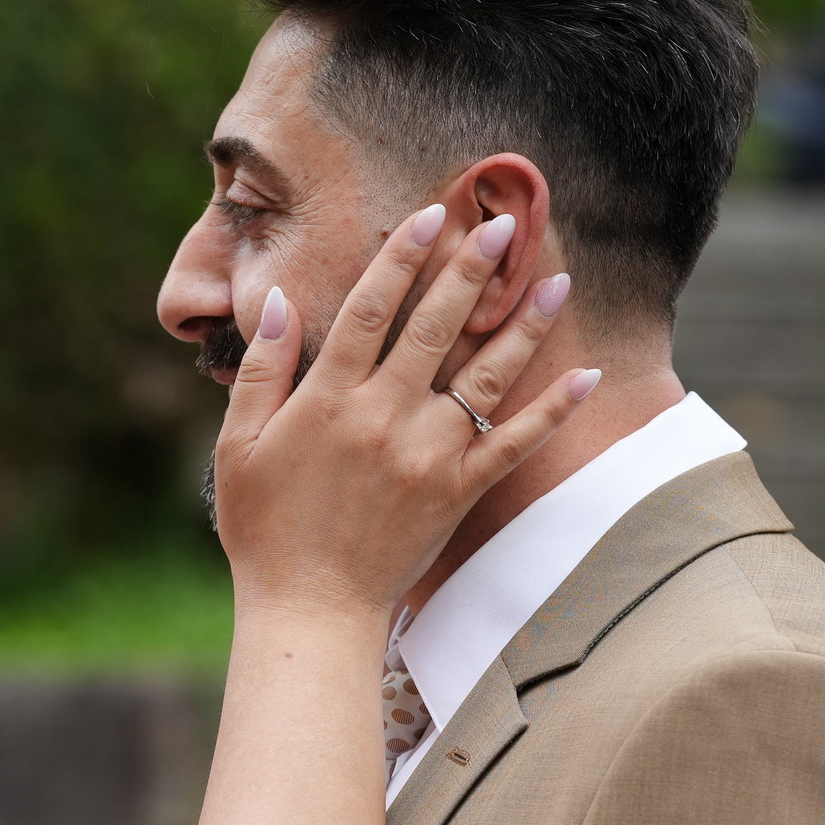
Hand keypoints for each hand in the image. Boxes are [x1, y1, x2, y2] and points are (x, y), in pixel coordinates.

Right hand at [212, 207, 595, 618]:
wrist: (309, 608)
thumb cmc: (264, 528)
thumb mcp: (238, 445)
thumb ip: (261, 370)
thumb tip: (279, 300)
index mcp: (328, 400)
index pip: (369, 309)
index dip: (401, 258)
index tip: (430, 216)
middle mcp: (384, 417)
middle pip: (436, 327)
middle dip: (472, 269)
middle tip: (505, 224)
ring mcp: (427, 455)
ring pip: (486, 376)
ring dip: (524, 325)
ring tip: (555, 280)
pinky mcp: (459, 493)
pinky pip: (515, 444)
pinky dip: (553, 410)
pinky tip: (586, 376)